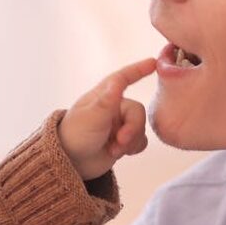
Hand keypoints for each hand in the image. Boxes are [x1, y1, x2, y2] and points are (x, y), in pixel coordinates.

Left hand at [59, 57, 156, 180]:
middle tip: (120, 141)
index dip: (139, 69)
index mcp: (103, 96)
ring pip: (140, 128)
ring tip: (114, 149)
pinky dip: (132, 148)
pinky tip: (118, 153)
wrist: (71, 162)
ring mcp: (119, 124)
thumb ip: (107, 101)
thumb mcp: (91, 117)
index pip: (123, 78)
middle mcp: (113, 107)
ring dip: (130, 141)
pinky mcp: (123, 140)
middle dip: (132, 128)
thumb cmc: (75, 135)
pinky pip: (141, 141)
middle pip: (138, 112)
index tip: (154, 62)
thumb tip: (118, 81)